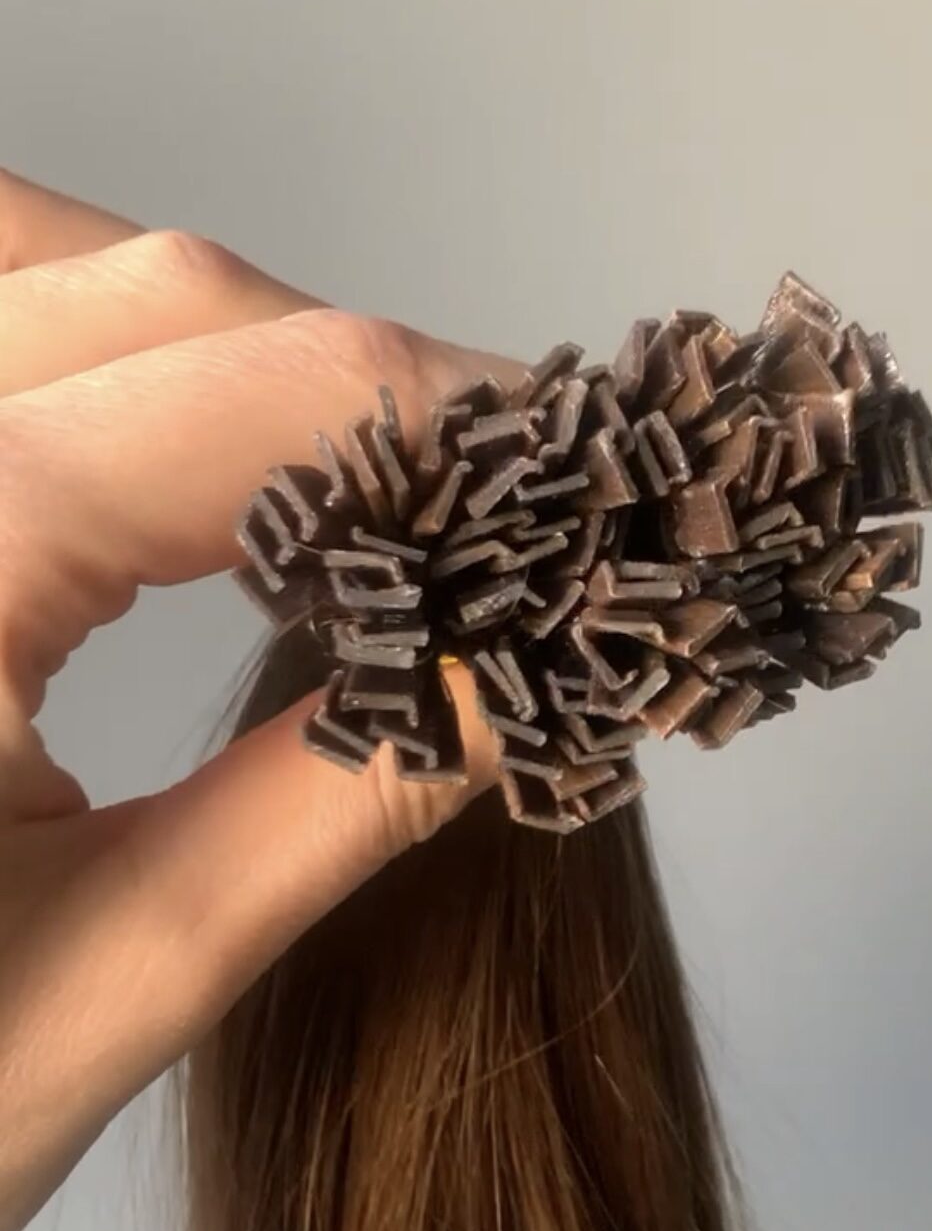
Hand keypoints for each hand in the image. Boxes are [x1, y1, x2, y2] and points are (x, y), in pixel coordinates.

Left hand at [0, 170, 507, 1230]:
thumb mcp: (129, 971)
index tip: (579, 484)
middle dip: (365, 379)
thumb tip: (529, 670)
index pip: (264, 400)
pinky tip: (154, 413)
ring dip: (223, 328)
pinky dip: (82, 319)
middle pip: (169, 297)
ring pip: (46, 258)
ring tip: (346, 465)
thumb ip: (344, 798)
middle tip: (494, 506)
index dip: (458, 419)